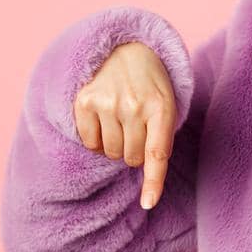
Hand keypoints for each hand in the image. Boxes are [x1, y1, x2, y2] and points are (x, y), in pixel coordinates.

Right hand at [72, 41, 177, 208]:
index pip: (157, 153)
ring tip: (119, 119)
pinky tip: (102, 117)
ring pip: (109, 152)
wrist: (126, 47)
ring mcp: (108, 103)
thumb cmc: (150, 85)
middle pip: (131, 158)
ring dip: (114, 145)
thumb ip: (160, 138)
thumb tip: (147, 181)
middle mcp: (134, 106)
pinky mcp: (85, 101)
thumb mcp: (166, 104)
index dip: (153, 181)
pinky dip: (95, 138)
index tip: (148, 203)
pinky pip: (89, 142)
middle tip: (135, 127)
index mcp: (161, 107)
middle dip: (133, 151)